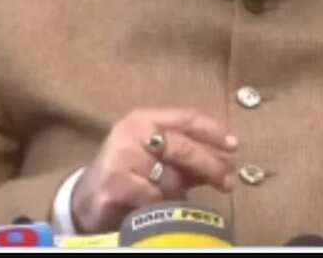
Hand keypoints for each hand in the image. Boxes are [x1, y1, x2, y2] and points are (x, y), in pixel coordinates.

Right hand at [70, 108, 237, 233]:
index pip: (187, 117)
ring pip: (170, 177)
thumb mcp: (159, 160)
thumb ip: (188, 158)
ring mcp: (122, 156)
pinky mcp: (116, 182)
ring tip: (178, 197)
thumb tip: (227, 162)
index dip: (214, 131)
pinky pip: (154, 196)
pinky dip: (161, 204)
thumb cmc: (129, 174)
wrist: (87, 197)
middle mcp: (132, 132)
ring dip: (181, 191)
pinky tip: (156, 205)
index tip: (235, 146)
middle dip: (210, 165)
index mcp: (145, 119)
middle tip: (228, 180)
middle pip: (183, 146)